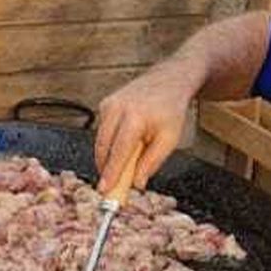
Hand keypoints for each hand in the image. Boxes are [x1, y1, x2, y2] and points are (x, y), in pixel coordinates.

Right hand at [93, 62, 192, 194]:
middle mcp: (117, 109)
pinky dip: (109, 144)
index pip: (118, 152)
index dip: (110, 173)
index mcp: (135, 117)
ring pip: (100, 142)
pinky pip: (102, 132)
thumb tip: (137, 183)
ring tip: (125, 163)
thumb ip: (151, 162)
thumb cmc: (171, 109)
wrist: (168, 81)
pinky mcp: (104, 105)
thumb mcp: (169, 139)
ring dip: (109, 157)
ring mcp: (108, 105)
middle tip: (114, 186)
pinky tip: (125, 144)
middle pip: (104, 148)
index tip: (104, 190)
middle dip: (106, 169)